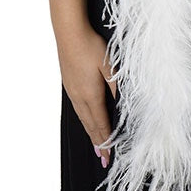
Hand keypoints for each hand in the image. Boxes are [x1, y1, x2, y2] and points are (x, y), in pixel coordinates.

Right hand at [58, 26, 117, 167]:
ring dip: (90, 132)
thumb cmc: (91, 46)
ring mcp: (72, 91)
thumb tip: (122, 106)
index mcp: (91, 95)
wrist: (69, 32)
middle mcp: (79, 97)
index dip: (106, 141)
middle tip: (103, 159)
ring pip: (82, 118)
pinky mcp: (68, 83)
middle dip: (98, 142)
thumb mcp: (110, 66)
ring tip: (95, 144)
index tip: (108, 157)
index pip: (100, 124)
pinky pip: (77, 109)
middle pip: (90, 125)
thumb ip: (116, 87)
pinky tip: (86, 119)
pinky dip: (84, 120)